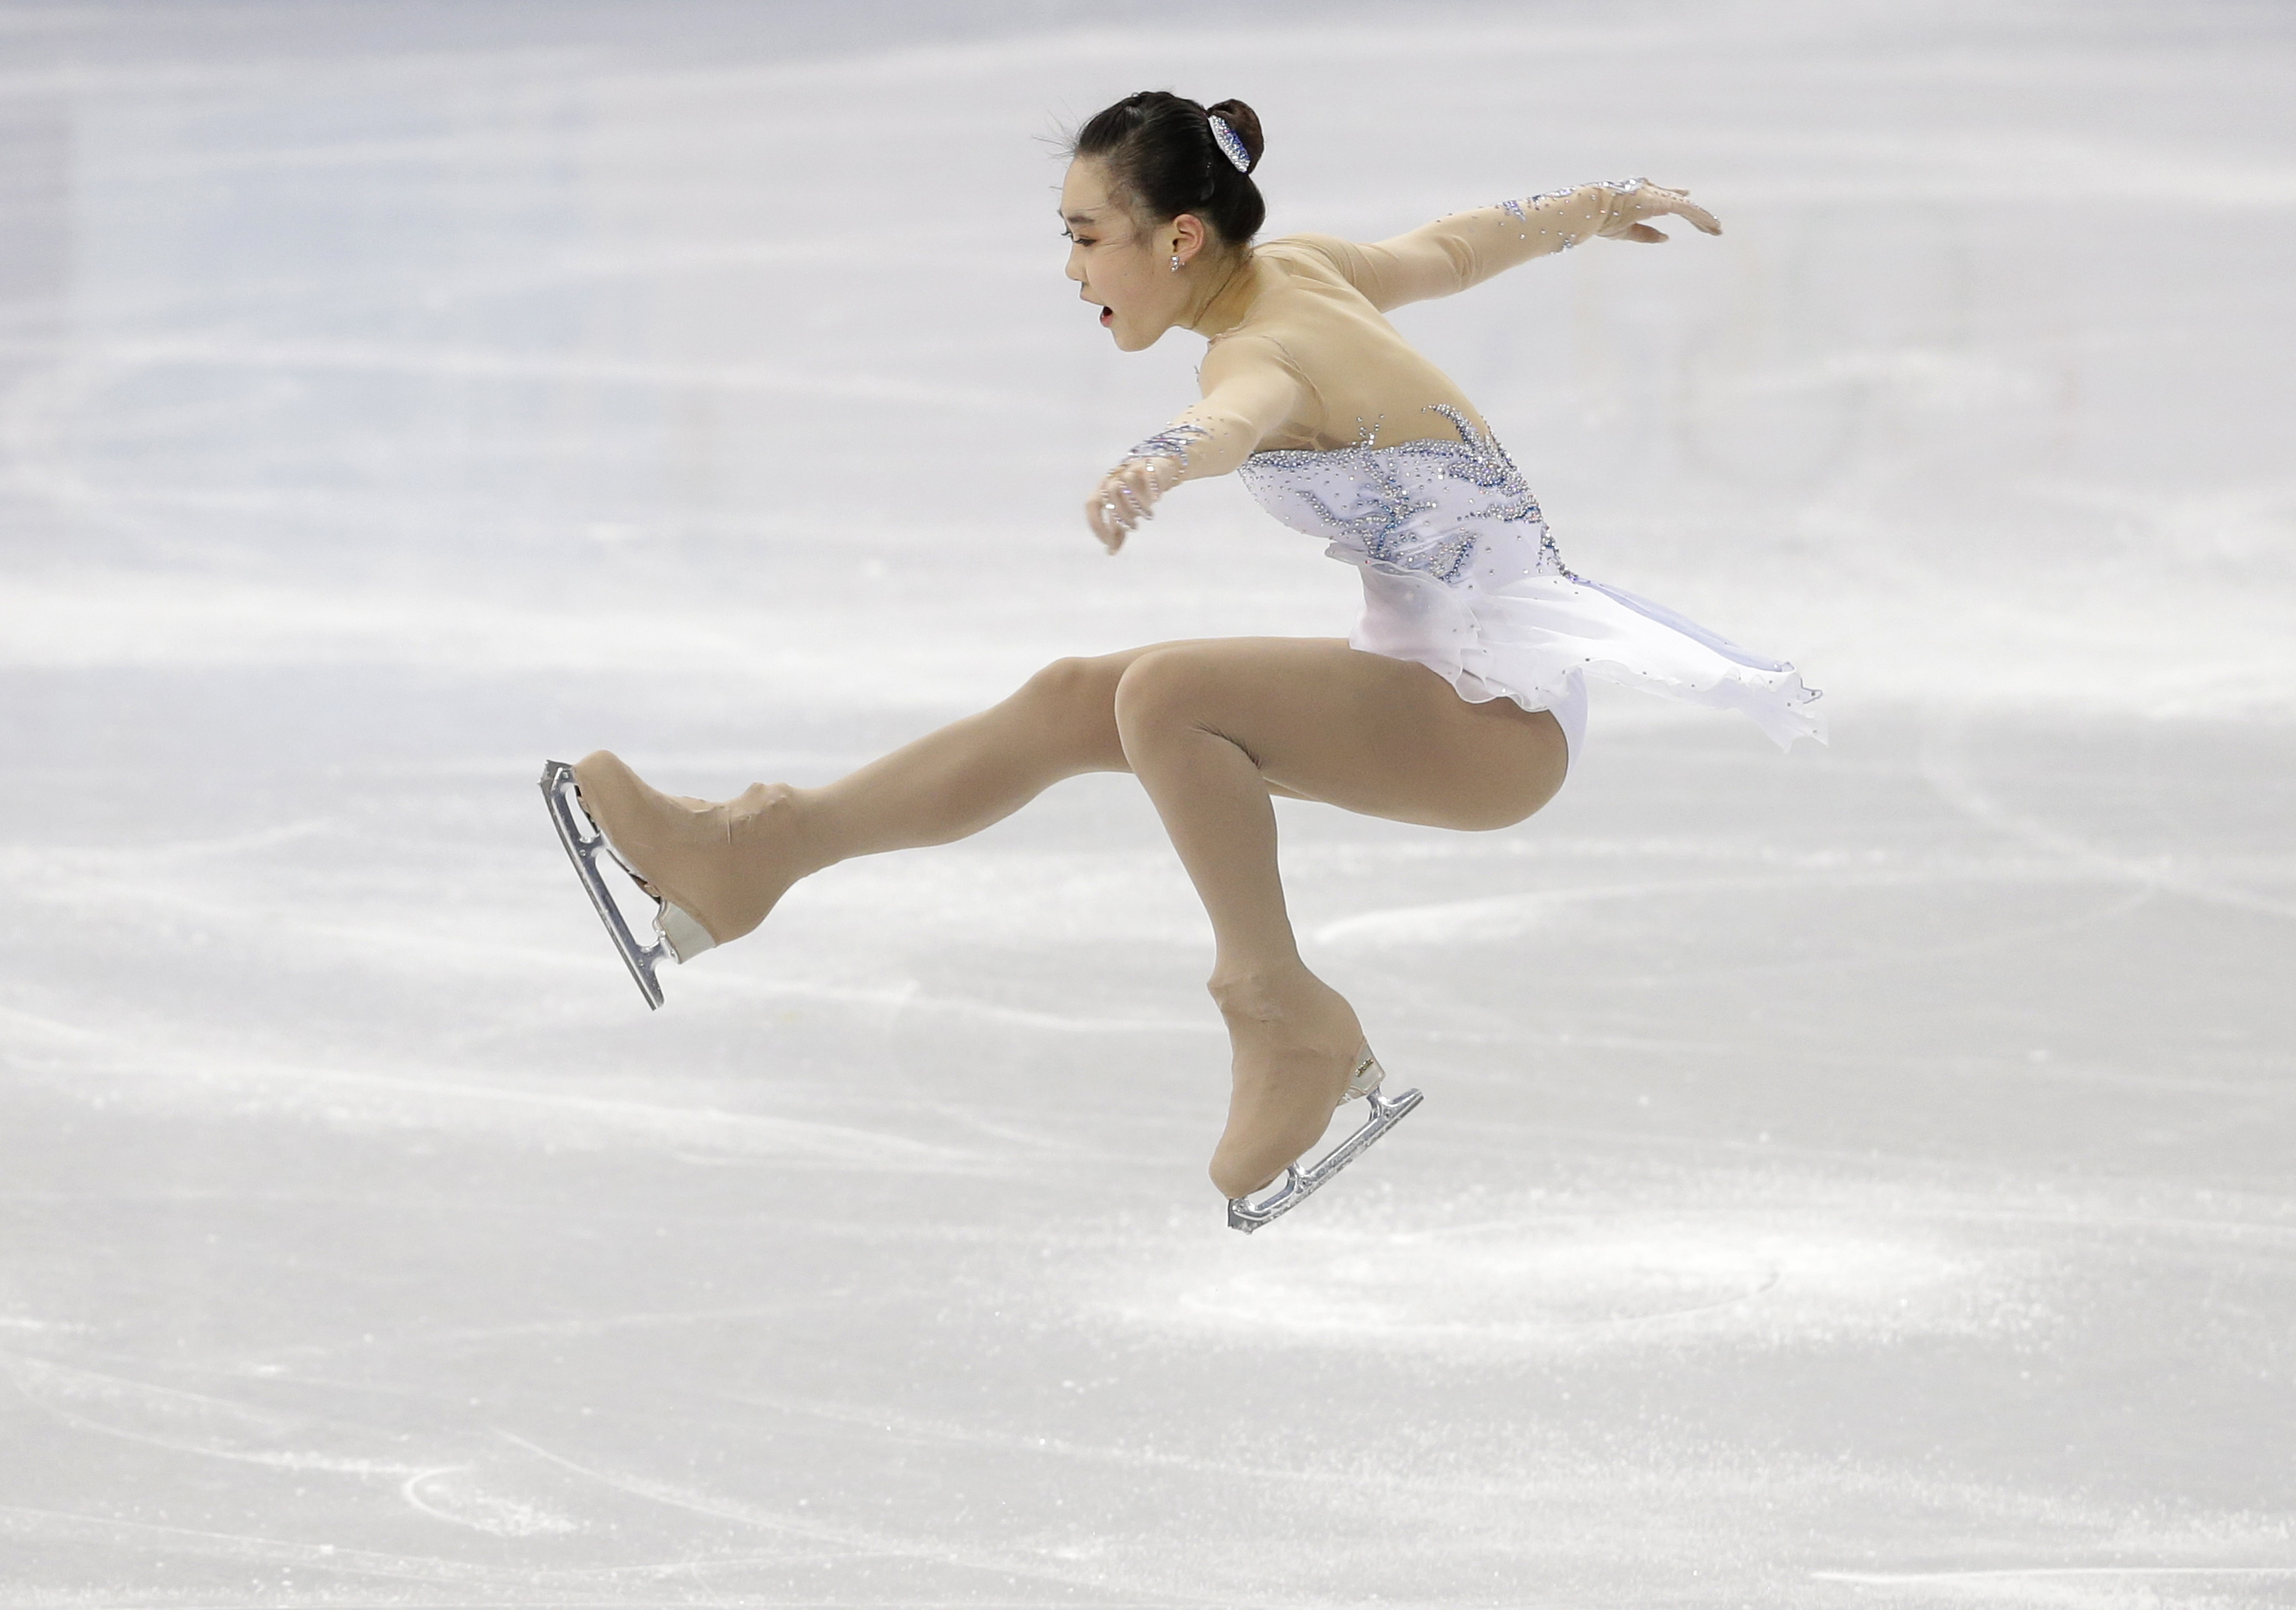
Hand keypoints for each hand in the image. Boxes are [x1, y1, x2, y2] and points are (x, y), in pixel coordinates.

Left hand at [1084, 456, 1174, 554]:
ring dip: (1137, 506)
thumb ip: (1117, 532)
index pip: (1091, 505)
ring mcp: (1130, 470)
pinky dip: (1151, 491)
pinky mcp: (1148, 466)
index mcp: (1103, 488)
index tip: (1107, 541)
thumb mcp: (1125, 512)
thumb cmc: (1136, 494)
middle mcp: (1113, 477)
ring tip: (1148, 516)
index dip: (1097, 524)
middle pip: (1110, 499)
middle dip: (1122, 518)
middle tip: (1134, 527)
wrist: (1157, 471)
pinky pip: (1148, 478)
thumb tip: (1110, 552)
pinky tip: (1156, 500)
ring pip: (1127, 488)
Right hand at [1596, 179, 1721, 242]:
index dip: (1679, 200)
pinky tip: (1711, 226)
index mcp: (1642, 198)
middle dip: (1697, 215)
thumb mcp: (1626, 232)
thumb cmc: (1603, 219)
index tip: (1688, 197)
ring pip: (1688, 208)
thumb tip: (1667, 238)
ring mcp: (1659, 196)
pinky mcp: (1663, 201)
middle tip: (1713, 226)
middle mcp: (1653, 193)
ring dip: (1704, 220)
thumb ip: (1647, 235)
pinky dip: (1701, 218)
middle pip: (1682, 203)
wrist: (1593, 208)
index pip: (1666, 198)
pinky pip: (1688, 210)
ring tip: (1718, 230)